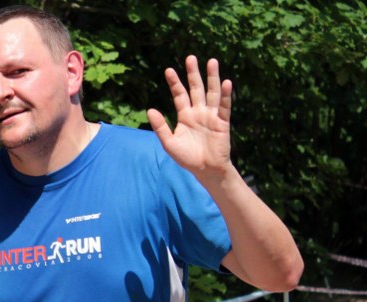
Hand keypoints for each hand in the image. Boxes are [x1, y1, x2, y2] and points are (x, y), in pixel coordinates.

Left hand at [147, 55, 233, 181]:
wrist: (205, 170)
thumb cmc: (186, 158)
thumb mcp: (169, 143)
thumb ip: (160, 127)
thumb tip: (149, 110)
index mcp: (185, 116)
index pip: (179, 95)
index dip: (175, 83)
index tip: (168, 70)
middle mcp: (198, 112)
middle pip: (196, 89)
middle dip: (193, 74)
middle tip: (190, 57)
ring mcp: (211, 116)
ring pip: (212, 93)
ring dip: (212, 78)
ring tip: (212, 61)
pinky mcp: (222, 122)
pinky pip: (225, 107)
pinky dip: (225, 95)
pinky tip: (226, 83)